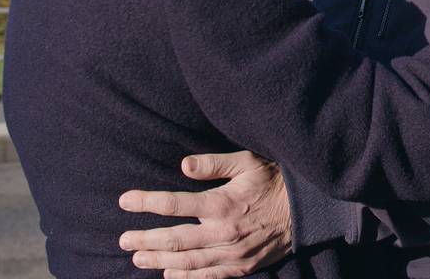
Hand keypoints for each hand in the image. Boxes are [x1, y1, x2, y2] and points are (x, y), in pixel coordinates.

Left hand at [118, 151, 291, 278]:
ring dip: (158, 260)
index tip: (125, 201)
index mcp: (222, 203)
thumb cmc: (274, 180)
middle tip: (123, 240)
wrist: (306, 210)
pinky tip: (169, 274)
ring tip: (137, 259)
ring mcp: (232, 253)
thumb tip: (183, 165)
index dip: (146, 202)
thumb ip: (214, 163)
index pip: (174, 204)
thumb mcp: (247, 161)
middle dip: (145, 239)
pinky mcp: (242, 266)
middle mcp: (223, 232)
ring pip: (187, 261)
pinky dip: (186, 278)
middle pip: (175, 239)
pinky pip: (208, 276)